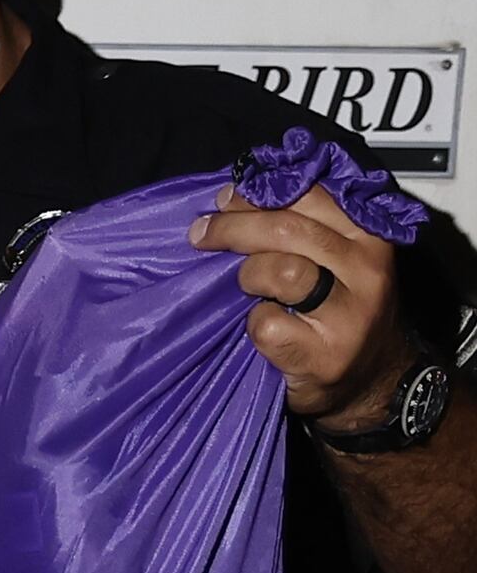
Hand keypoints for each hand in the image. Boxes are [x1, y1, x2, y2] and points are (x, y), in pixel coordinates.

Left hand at [196, 183, 416, 424]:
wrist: (372, 379)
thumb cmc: (340, 311)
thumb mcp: (339, 259)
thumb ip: (303, 226)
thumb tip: (236, 196)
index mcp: (368, 235)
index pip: (312, 195)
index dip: (260, 193)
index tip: (225, 197)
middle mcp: (365, 269)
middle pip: (288, 229)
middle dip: (234, 226)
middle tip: (201, 233)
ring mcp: (348, 314)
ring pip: (283, 271)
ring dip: (248, 274)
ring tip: (241, 285)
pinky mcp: (322, 354)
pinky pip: (268, 324)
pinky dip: (251, 323)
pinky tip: (257, 327)